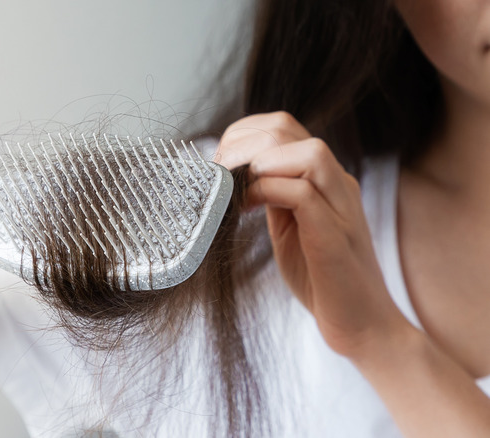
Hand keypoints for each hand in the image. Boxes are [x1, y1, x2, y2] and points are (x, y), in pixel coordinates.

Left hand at [215, 111, 409, 358]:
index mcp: (324, 178)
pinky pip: (303, 194)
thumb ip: (271, 197)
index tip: (218, 164)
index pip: (282, 127)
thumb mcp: (288, 228)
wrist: (363, 326)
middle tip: (218, 175)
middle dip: (241, 144)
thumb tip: (232, 176)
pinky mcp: (336, 237)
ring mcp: (342, 207)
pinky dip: (269, 191)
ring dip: (258, 162)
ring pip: (308, 151)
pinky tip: (248, 209)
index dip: (242, 135)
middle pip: (287, 129)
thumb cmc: (322, 280)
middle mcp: (338, 184)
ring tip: (234, 188)